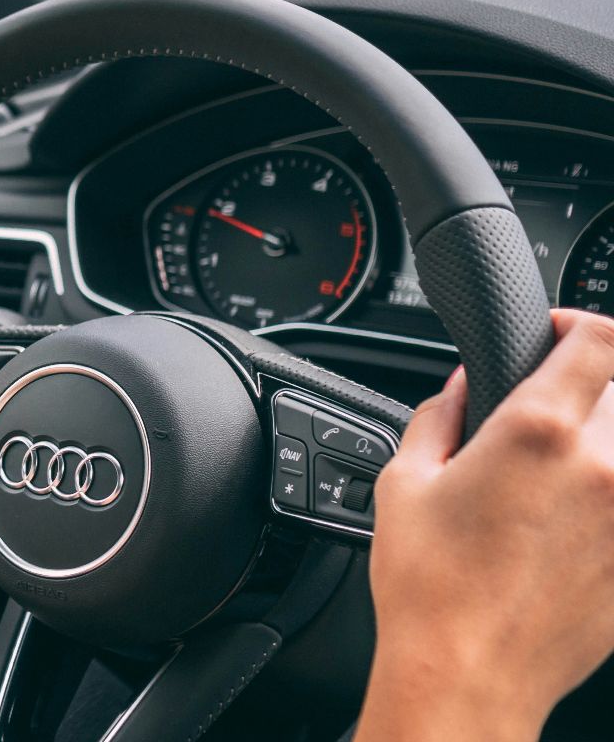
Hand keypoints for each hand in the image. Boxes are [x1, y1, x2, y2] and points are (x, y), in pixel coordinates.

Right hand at [360, 310, 613, 740]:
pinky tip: (563, 521)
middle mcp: (602, 467)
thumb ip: (440, 416)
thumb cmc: (429, 587)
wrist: (468, 676)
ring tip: (557, 466)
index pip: (603, 339)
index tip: (556, 334)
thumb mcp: (405, 482)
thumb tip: (463, 387)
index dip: (581, 323)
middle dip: (588, 386)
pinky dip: (603, 497)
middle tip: (547, 407)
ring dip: (601, 442)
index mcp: (539, 432)